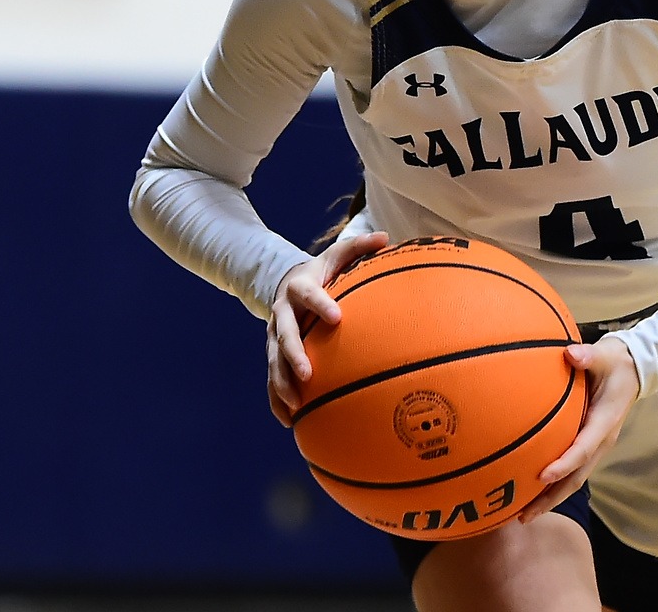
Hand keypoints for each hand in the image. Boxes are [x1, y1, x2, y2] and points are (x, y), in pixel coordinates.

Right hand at [267, 230, 389, 426]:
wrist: (286, 283)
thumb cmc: (322, 272)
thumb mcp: (337, 255)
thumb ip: (359, 247)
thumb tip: (386, 237)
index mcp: (299, 288)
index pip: (308, 294)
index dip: (321, 304)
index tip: (337, 317)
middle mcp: (282, 313)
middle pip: (285, 335)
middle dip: (294, 355)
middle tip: (309, 374)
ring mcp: (274, 335)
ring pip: (274, 362)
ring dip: (283, 384)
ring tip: (296, 405)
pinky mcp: (273, 353)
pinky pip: (271, 378)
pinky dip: (277, 399)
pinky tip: (289, 421)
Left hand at [518, 335, 639, 521]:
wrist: (634, 369)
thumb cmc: (616, 363)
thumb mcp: (606, 355)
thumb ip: (589, 355)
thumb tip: (570, 354)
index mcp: (604, 423)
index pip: (583, 448)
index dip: (563, 464)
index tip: (541, 476)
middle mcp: (600, 441)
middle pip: (576, 477)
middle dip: (551, 498)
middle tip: (524, 516)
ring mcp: (595, 446)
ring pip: (573, 480)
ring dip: (549, 498)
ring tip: (522, 515)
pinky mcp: (588, 445)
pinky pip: (570, 470)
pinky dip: (552, 484)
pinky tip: (530, 492)